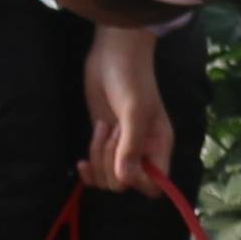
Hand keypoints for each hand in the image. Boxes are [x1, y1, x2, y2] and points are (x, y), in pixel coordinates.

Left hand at [80, 20, 174, 195]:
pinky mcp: (102, 142)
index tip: (125, 162)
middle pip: (126, 183)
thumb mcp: (134, 112)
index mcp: (159, 146)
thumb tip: (125, 180)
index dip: (139, 181)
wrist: (113, 55)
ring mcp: (121, 148)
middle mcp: (143, 152)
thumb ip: (131, 147)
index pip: (155, 184)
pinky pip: (96, 171)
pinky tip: (81, 162)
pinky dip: (89, 170)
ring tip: (102, 128)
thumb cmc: (131, 79)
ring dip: (98, 158)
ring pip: (108, 178)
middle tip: (112, 130)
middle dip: (111, 162)